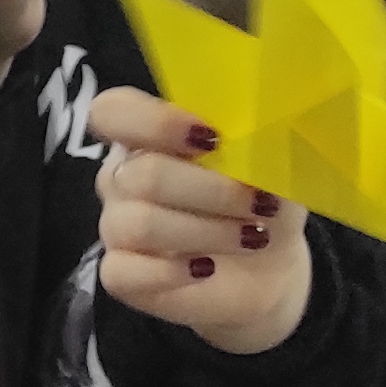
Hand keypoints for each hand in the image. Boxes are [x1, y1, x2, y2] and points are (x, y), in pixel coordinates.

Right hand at [88, 88, 306, 352]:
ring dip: (207, 231)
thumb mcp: (272, 166)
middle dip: (213, 191)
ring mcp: (116, 227)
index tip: (211, 137)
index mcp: (150, 137)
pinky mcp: (120, 275)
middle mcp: (123, 177)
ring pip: (139, 224)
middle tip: (260, 205)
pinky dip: (171, 272)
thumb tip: (257, 135)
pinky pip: (122, 272)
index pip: (113, 112)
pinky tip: (207, 269)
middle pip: (142, 174)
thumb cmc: (262, 203)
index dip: (154, 120)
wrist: (268, 268)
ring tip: (253, 239)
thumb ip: (258, 143)